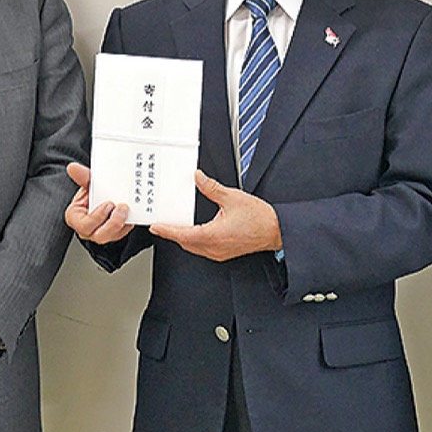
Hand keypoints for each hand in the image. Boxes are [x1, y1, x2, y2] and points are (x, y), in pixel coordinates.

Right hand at [65, 162, 133, 243]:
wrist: (102, 195)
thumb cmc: (91, 193)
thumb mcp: (87, 184)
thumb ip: (82, 177)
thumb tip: (73, 168)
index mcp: (77, 219)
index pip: (84, 225)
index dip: (97, 217)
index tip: (108, 204)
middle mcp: (89, 230)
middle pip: (100, 235)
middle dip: (112, 223)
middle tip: (121, 207)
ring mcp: (104, 233)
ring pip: (113, 236)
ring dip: (122, 224)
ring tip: (127, 209)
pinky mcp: (117, 232)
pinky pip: (124, 231)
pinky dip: (129, 222)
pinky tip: (134, 212)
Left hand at [149, 170, 281, 261]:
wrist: (276, 231)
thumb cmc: (259, 218)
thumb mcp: (232, 197)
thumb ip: (211, 188)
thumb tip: (198, 178)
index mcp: (212, 236)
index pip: (182, 234)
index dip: (166, 230)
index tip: (156, 226)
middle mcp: (214, 248)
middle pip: (185, 243)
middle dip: (173, 233)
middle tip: (162, 224)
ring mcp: (219, 253)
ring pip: (193, 248)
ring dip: (184, 238)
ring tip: (176, 226)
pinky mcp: (224, 253)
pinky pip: (203, 249)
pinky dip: (195, 241)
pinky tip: (195, 232)